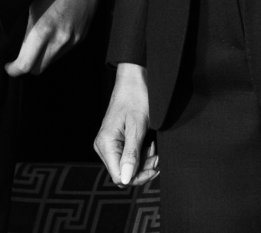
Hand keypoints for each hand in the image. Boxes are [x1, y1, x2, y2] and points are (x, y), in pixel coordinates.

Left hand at [5, 0, 103, 76]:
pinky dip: (56, 47)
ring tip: (36, 43)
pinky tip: (52, 33)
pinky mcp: (82, 35)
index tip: (8, 65)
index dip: (14, 69)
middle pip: (39, 69)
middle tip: (19, 56)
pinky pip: (65, 50)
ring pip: (53, 61)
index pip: (26, 65)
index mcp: (43, 29)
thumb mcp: (33, 3)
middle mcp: (60, 39)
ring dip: (43, 57)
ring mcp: (73, 38)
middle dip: (28, 65)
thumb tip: (16, 45)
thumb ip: (27, 28)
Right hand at [94, 63, 158, 186]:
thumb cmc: (135, 98)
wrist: (134, 80)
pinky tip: (149, 145)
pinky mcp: (115, 141)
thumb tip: (125, 179)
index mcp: (105, 144)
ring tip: (154, 148)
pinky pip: (127, 157)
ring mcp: (109, 144)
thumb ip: (131, 154)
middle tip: (157, 156)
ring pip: (127, 167)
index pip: (119, 177)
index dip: (137, 177)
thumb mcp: (137, 127)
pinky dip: (141, 155)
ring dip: (143, 162)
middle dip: (142, 169)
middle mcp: (103, 147)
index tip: (154, 166)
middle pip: (123, 173)